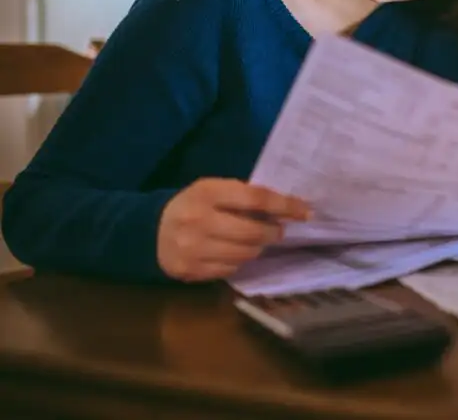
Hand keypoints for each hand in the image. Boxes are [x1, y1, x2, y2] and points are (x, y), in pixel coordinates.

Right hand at [157, 177, 309, 281]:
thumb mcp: (213, 190)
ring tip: (255, 240)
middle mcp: (198, 220)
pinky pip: (231, 269)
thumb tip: (286, 208)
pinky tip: (233, 251)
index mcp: (206, 192)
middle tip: (278, 231)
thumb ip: (244, 196)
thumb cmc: (193, 206)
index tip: (305, 211)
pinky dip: (239, 260)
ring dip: (258, 247)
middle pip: (253, 232)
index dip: (284, 206)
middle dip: (273, 232)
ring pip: (245, 254)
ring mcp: (192, 248)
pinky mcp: (190, 270)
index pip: (256, 199)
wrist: (150, 231)